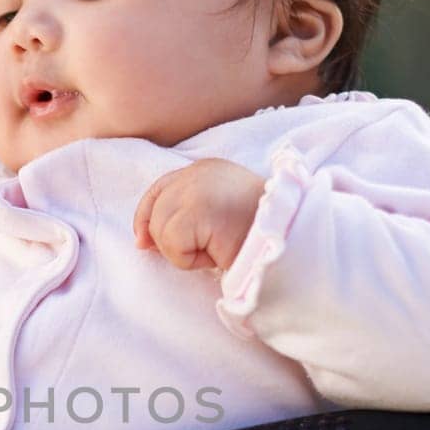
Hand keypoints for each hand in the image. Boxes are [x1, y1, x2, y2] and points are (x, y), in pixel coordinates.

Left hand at [132, 158, 266, 272]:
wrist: (288, 240)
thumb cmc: (257, 235)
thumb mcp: (216, 218)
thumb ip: (182, 217)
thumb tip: (141, 240)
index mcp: (206, 169)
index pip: (159, 189)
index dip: (146, 217)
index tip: (144, 242)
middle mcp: (200, 172)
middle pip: (155, 212)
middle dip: (168, 240)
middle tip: (205, 249)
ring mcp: (198, 188)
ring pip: (161, 232)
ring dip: (184, 253)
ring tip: (216, 249)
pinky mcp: (199, 210)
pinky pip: (173, 246)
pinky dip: (190, 260)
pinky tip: (216, 254)